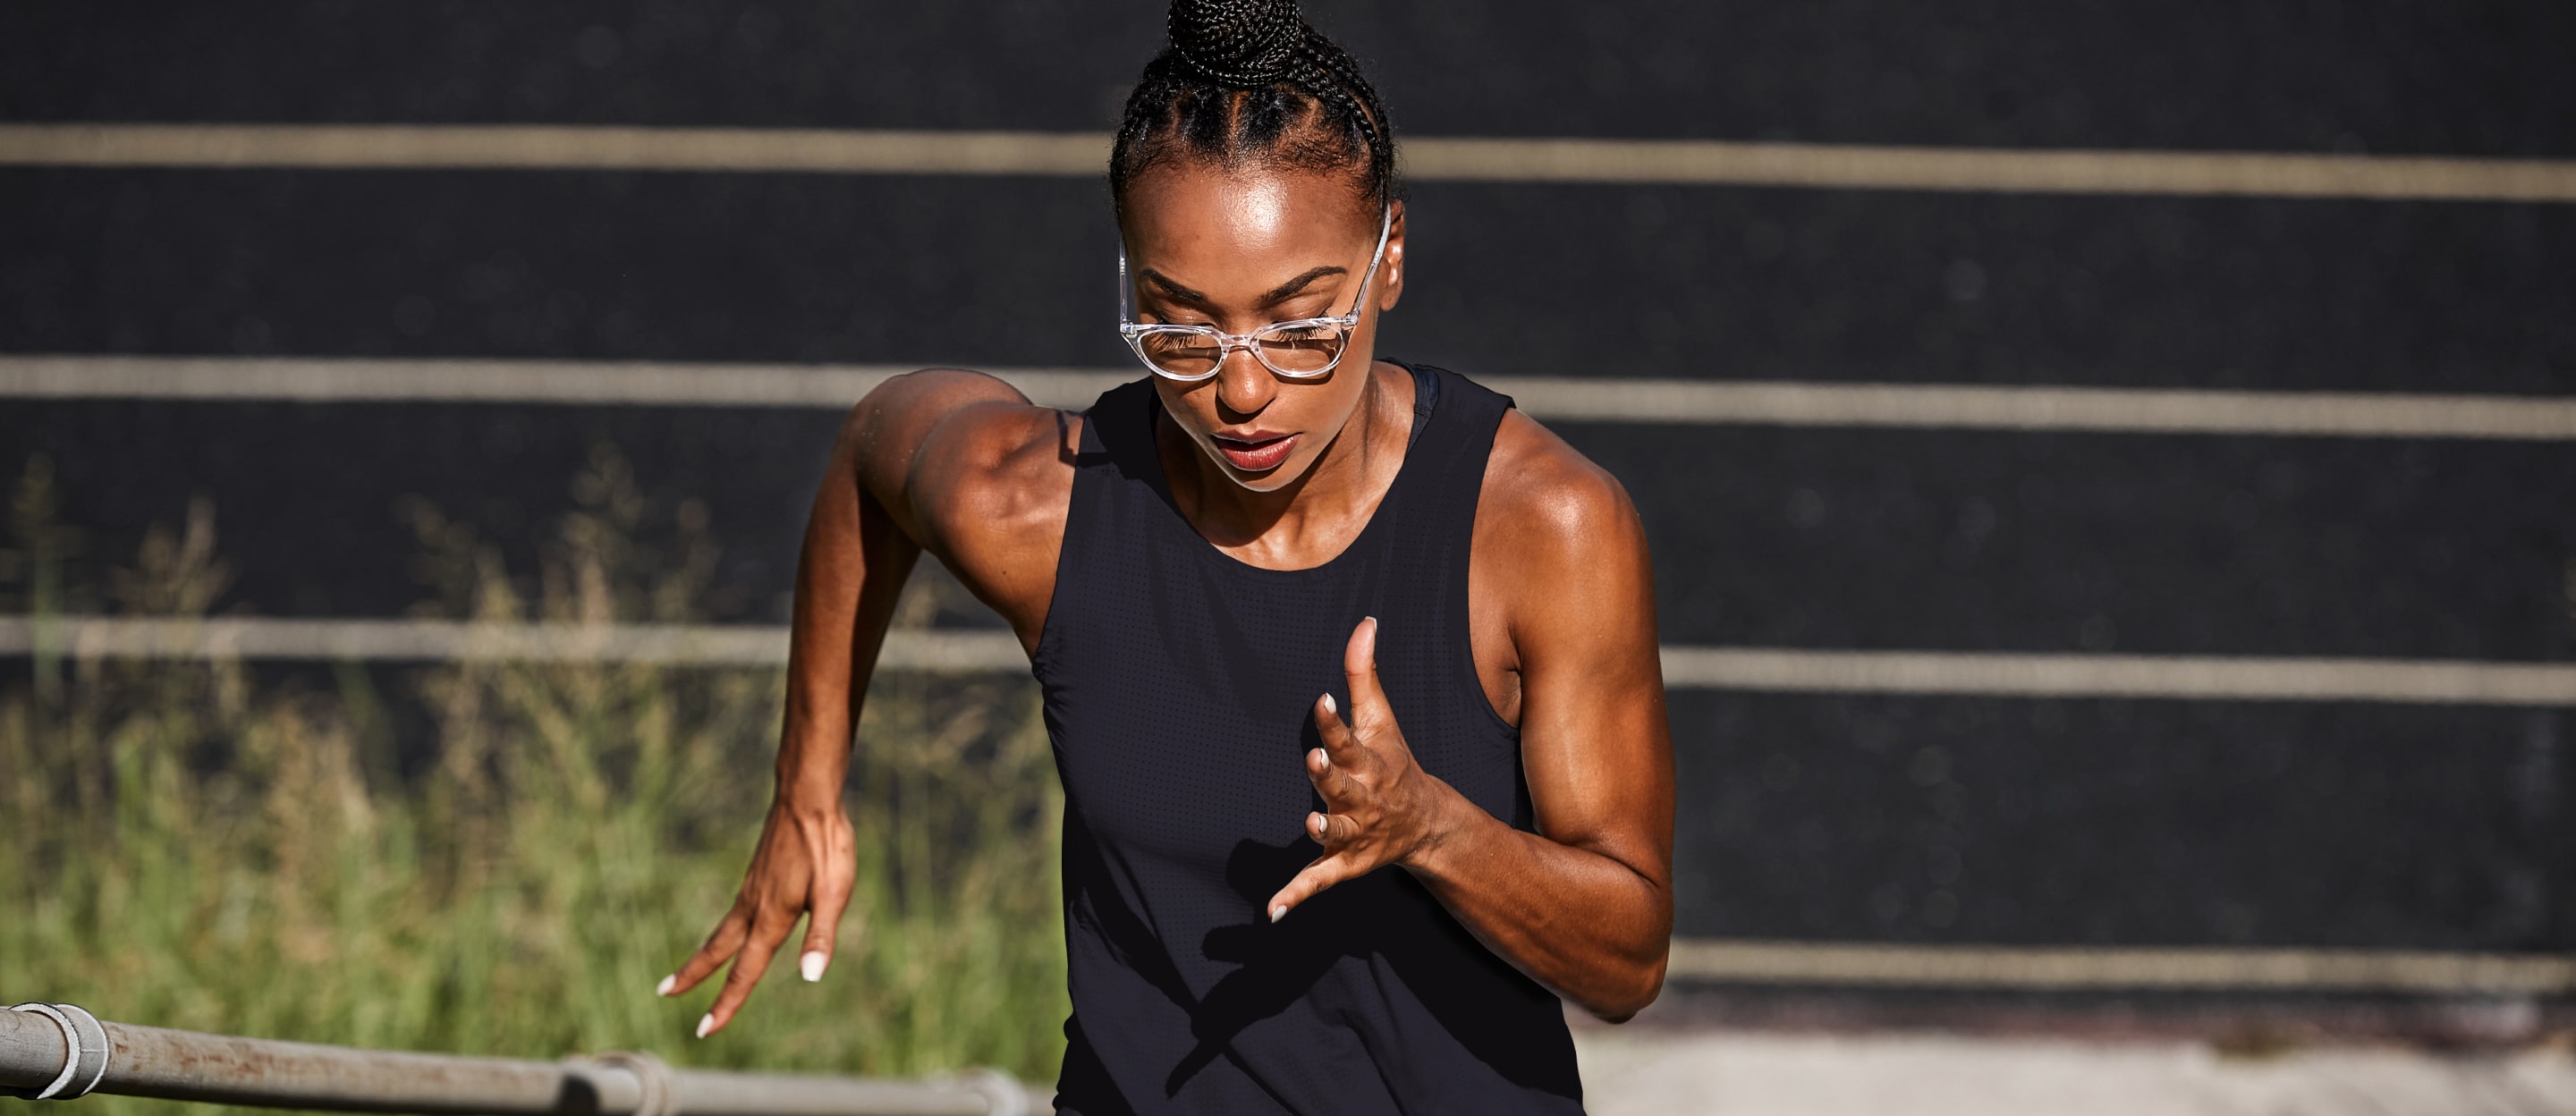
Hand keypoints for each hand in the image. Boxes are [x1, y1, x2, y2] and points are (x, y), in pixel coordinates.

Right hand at [658, 799, 855, 1036]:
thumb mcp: (834, 893)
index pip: (745, 971)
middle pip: (717, 951)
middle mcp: (754, 907)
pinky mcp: (757, 876)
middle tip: (665, 994)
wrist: (807, 797)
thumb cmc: (825, 845)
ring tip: (686, 972)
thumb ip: (821, 936)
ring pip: (723, 931)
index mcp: (771, 918)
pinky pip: (734, 913)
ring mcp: (752, 890)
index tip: (705, 1030)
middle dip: (692, 976)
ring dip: (703, 955)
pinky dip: (724, 932)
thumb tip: (811, 977)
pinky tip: (734, 930)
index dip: (727, 1003)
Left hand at [1264, 617, 1461, 922]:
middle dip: (1329, 775)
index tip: (1321, 700)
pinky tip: (1272, 912)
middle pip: (1342, 786)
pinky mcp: (1343, 864)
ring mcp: (1353, 833)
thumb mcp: (1382, 719)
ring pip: (1335, 833)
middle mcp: (1362, 798)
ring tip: (1307, 825)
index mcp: (1369, 761)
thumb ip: (1364, 672)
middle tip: (1315, 761)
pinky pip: (1318, 881)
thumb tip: (1365, 621)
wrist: (1425, 823)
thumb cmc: (1392, 762)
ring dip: (1322, 830)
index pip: (1349, 738)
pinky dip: (1296, 896)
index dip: (1334, 722)